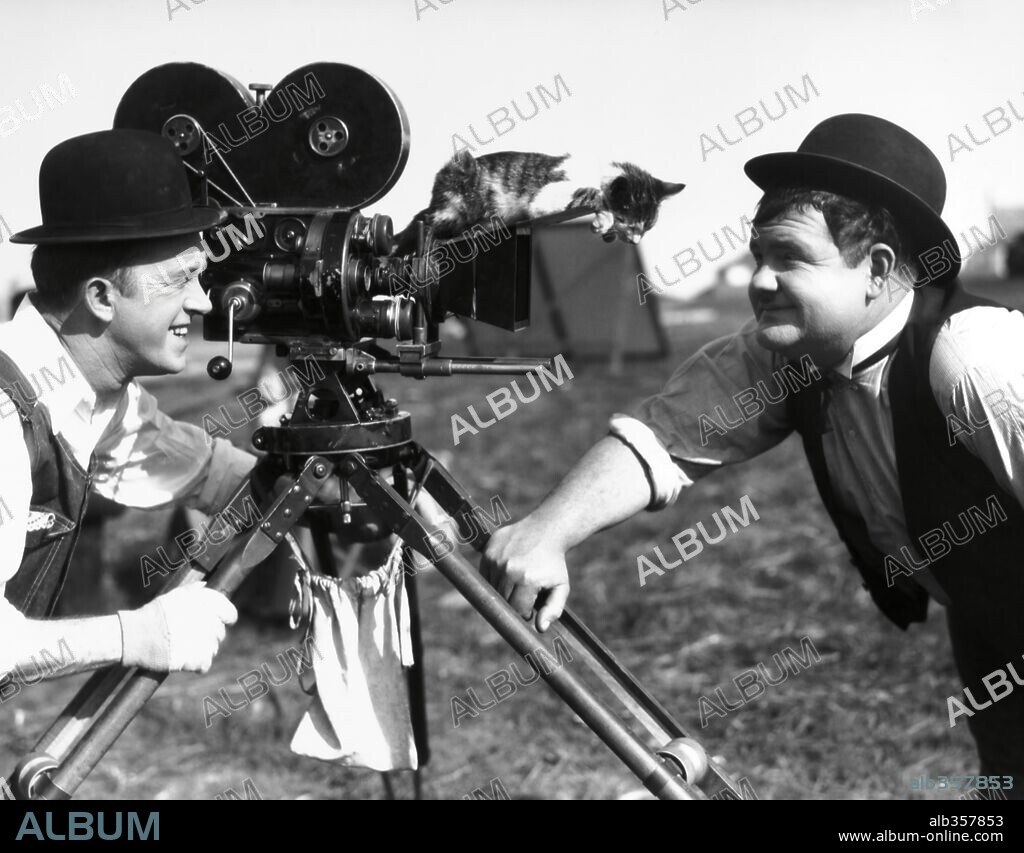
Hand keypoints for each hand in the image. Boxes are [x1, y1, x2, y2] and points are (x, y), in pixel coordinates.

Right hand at [119, 584, 237, 673]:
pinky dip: (196, 665)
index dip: (224, 619)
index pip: (230, 614)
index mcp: (208, 604)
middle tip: (190, 637)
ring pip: (212, 649)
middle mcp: (210, 620)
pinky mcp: (198, 659)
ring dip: (202, 650)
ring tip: (184, 647)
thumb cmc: (153, 615)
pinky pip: (204, 665)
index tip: (218, 623)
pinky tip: (184, 660)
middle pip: (220, 633)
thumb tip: (204, 585)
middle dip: (208, 635)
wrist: (136, 635)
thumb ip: (193, 590)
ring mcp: (205, 640)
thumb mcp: (173, 596)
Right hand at [480, 517, 569, 631]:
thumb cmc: (554, 563)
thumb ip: (553, 609)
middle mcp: (508, 569)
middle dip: (513, 602)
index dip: (524, 612)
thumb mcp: (561, 587)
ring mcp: (496, 559)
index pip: (516, 610)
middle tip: (525, 593)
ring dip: (503, 590)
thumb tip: (540, 628)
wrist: (545, 530)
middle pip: (502, 600)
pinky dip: (494, 578)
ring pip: (492, 589)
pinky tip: (508, 571)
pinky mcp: (487, 552)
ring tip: (517, 581)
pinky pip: (485, 575)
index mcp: (527, 580)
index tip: (531, 606)